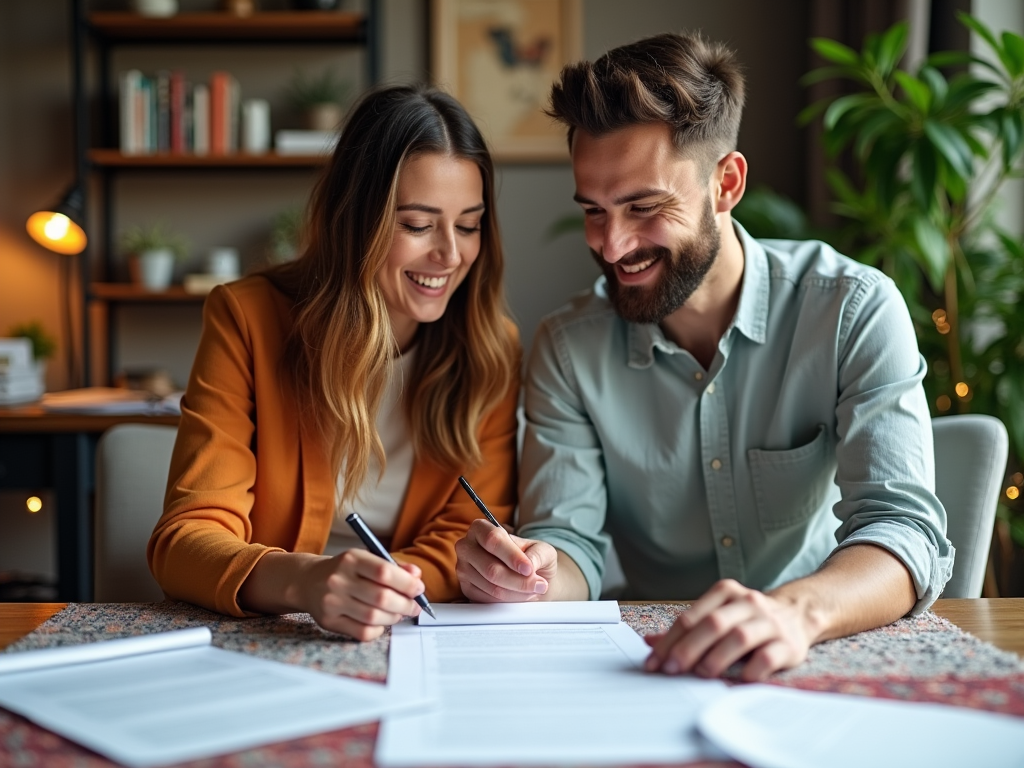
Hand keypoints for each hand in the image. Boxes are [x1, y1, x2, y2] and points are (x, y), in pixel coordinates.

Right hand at [299, 549, 424, 640]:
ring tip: (398, 613)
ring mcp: (331, 602)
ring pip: (374, 617)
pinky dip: (378, 630)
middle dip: (405, 604)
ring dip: (393, 617)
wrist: (307, 581)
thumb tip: (416, 576)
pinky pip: (362, 632)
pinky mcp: (328, 621)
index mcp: (351, 559)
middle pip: (381, 598)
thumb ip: (393, 567)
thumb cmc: (345, 570)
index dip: (407, 583)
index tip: (418, 589)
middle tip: (414, 606)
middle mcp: (338, 579)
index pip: (384, 572)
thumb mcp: (366, 560)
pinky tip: (380, 622)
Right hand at [455, 519, 557, 601]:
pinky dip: (509, 601)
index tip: (528, 569)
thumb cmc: (532, 558)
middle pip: (491, 568)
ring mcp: (464, 569)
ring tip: (533, 589)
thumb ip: (538, 554)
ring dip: (517, 592)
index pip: (492, 540)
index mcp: (481, 528)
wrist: (528, 575)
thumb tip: (529, 564)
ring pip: (492, 587)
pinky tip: (520, 595)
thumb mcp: (542, 550)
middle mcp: (467, 547)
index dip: (511, 556)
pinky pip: (489, 600)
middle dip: (519, 581)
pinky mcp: (466, 590)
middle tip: (539, 584)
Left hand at [643, 579, 813, 681]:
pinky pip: (767, 657)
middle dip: (688, 648)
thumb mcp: (718, 616)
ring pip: (739, 637)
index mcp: (725, 593)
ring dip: (716, 657)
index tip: (654, 662)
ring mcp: (769, 622)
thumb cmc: (748, 619)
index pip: (691, 616)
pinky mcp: (788, 644)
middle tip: (671, 669)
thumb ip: (687, 630)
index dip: (670, 640)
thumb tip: (649, 642)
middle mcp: (747, 603)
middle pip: (712, 624)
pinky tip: (738, 679)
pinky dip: (751, 670)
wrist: (798, 615)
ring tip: (701, 673)